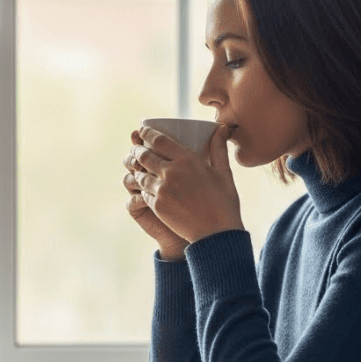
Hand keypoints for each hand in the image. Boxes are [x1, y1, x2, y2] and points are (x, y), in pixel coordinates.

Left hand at [127, 124, 243, 243]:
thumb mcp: (223, 172)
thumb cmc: (224, 202)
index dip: (147, 133)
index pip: (159, 140)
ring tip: (138, 167)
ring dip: (137, 169)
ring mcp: (162, 190)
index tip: (143, 130)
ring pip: (140, 174)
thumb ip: (218, 148)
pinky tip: (145, 187)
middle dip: (137, 150)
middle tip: (136, 148)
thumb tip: (223, 127)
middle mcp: (171, 172)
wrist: (216, 234)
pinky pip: (143, 192)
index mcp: (188, 160)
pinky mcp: (157, 206)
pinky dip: (142, 188)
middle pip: (144, 155)